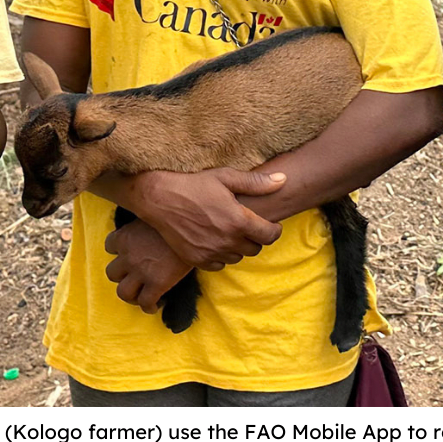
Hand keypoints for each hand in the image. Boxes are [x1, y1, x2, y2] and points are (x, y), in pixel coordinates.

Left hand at [103, 220, 194, 312]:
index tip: (127, 255)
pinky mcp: (157, 284)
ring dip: (131, 296)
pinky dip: (148, 307)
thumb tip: (149, 227)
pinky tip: (155, 306)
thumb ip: (144, 225)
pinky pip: (145, 302)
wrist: (196, 230)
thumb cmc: (178, 219)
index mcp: (125, 236)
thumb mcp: (154, 217)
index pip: (109, 246)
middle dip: (122, 278)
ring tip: (141, 296)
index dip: (118, 252)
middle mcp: (128, 255)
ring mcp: (141, 271)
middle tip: (134, 279)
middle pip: (112, 273)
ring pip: (123, 292)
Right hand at [129, 167, 285, 269]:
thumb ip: (256, 183)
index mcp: (239, 221)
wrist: (159, 198)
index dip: (274, 230)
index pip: (270, 235)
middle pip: (255, 248)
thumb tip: (283, 181)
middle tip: (247, 225)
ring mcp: (211, 252)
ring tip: (229, 231)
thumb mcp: (225, 177)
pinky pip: (219, 264)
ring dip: (238, 246)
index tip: (269, 224)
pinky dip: (221, 255)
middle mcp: (227, 240)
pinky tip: (215, 240)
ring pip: (238, 257)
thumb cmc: (193, 184)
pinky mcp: (197, 260)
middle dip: (256, 237)